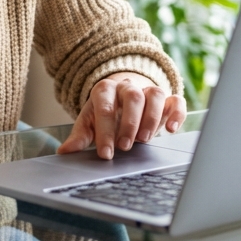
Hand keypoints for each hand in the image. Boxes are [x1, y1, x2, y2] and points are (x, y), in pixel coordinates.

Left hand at [58, 73, 185, 159]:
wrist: (122, 96)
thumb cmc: (105, 113)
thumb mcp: (89, 122)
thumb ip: (79, 136)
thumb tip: (64, 152)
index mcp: (104, 90)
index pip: (105, 107)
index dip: (105, 131)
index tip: (106, 153)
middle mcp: (127, 87)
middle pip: (133, 97)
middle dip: (130, 124)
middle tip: (126, 146)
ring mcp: (148, 90)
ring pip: (155, 95)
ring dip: (151, 118)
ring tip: (144, 140)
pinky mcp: (167, 99)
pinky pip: (176, 100)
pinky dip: (176, 113)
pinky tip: (171, 129)